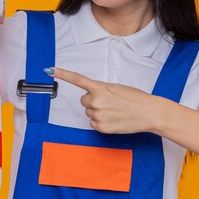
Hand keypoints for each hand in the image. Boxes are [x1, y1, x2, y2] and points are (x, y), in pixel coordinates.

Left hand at [47, 67, 165, 133]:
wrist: (148, 113)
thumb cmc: (135, 98)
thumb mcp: (116, 88)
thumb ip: (101, 90)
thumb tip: (92, 96)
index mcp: (100, 88)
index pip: (78, 79)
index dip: (63, 74)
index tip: (50, 70)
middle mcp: (96, 101)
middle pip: (84, 100)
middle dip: (93, 100)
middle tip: (109, 102)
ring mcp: (98, 115)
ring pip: (89, 112)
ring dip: (98, 111)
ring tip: (114, 111)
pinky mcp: (101, 127)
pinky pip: (93, 123)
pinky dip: (101, 121)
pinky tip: (113, 119)